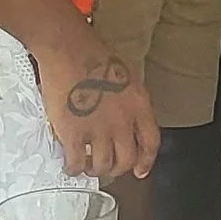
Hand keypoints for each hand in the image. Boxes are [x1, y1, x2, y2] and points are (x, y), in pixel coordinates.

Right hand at [33, 26, 159, 182]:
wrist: (69, 48)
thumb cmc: (95, 54)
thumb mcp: (127, 76)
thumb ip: (130, 102)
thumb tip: (127, 121)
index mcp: (139, 103)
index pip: (151, 142)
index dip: (146, 161)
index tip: (140, 170)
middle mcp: (123, 120)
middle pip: (126, 160)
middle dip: (116, 168)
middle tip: (106, 166)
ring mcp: (99, 129)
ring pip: (102, 166)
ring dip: (93, 170)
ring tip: (86, 164)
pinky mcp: (74, 134)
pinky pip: (76, 164)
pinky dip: (73, 169)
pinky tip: (70, 163)